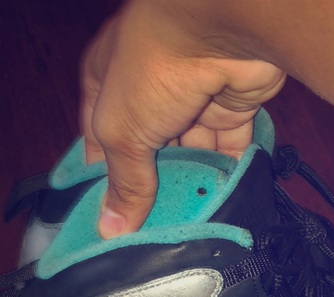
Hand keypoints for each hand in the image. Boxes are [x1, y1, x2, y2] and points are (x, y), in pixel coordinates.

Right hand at [81, 0, 285, 238]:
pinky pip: (229, 147)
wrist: (221, 32)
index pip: (102, 141)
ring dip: (193, 181)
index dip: (105, 178)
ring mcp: (194, 98)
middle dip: (154, 186)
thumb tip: (113, 226)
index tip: (111, 216)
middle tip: (154, 225)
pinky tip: (220, 197)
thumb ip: (123, 181)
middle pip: (151, 150)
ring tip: (190, 218)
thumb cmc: (156, 65)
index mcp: (111, 85)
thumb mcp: (123, 131)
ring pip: (193, 151)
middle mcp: (153, 90)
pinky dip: (226, 170)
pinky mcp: (232, 107)